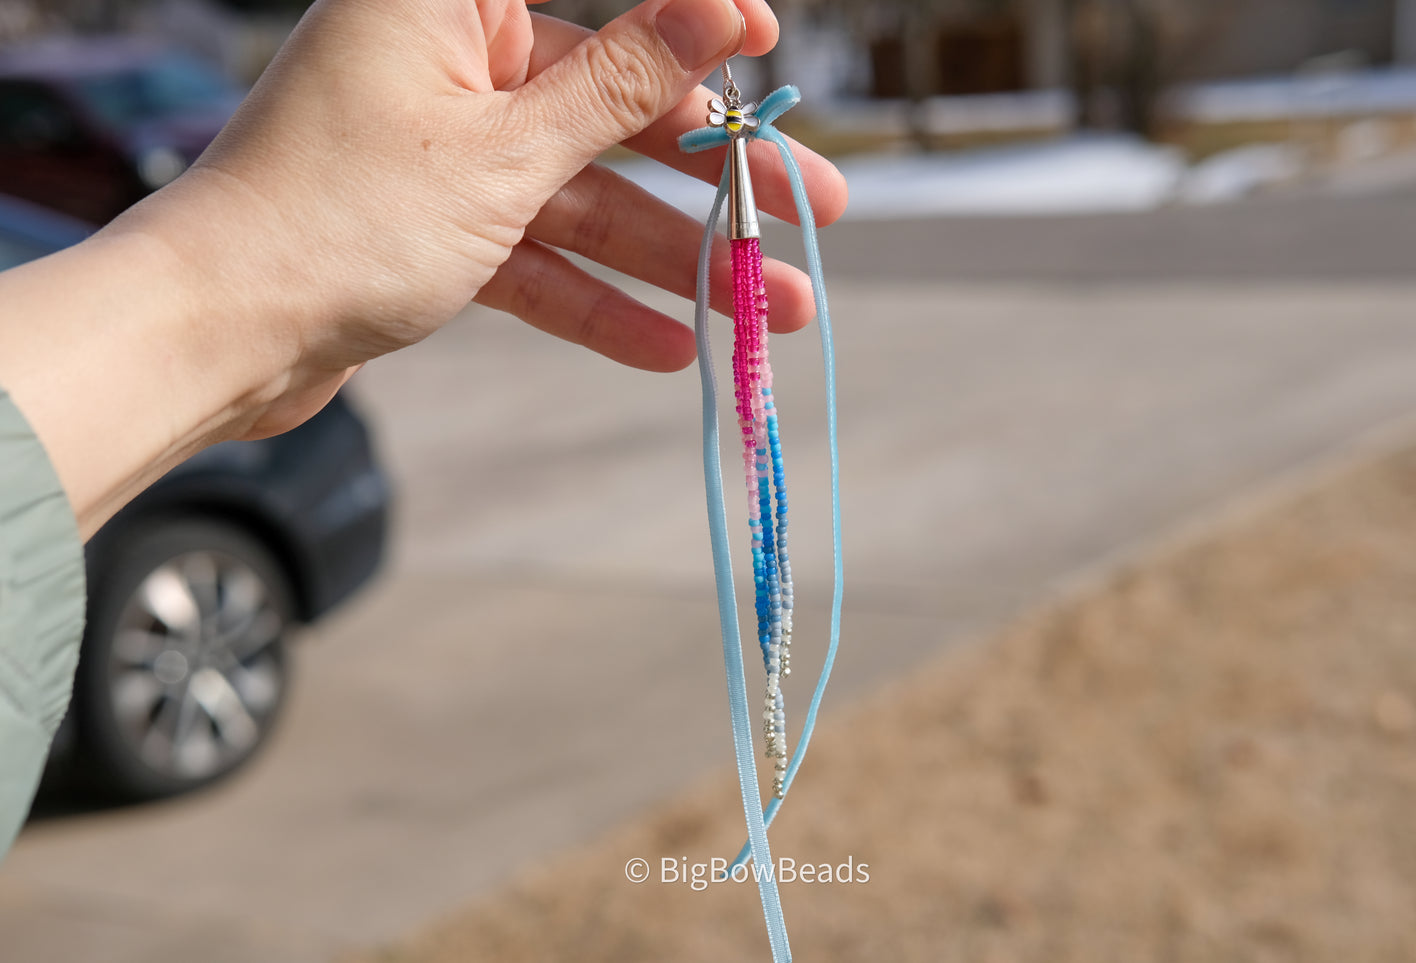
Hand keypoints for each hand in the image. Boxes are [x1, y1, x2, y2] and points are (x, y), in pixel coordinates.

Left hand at [119, 0, 847, 437]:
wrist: (214, 336)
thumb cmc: (334, 219)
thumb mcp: (506, 153)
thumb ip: (620, 85)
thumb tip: (714, 9)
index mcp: (446, 3)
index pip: (599, 4)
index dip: (690, 23)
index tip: (767, 50)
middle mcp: (445, 63)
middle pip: (610, 108)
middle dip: (713, 174)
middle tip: (812, 212)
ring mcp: (439, 149)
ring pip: (581, 195)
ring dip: (672, 257)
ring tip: (772, 310)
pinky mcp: (432, 226)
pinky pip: (534, 254)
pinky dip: (593, 300)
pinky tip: (673, 348)